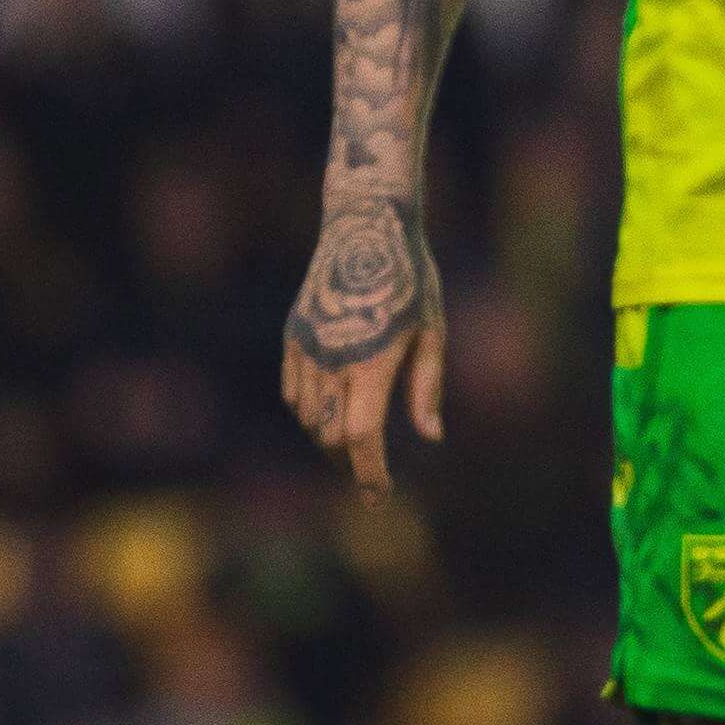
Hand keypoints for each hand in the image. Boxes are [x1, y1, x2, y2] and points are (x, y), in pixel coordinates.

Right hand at [281, 194, 443, 495]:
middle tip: (370, 471)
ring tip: (352, 440)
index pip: (362, 436)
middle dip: (350, 461)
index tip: (379, 497)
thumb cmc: (411, 279)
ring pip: (308, 418)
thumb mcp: (432, 331)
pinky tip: (329, 411)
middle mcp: (332, 359)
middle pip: (331, 436)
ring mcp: (307, 347)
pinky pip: (293, 392)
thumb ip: (426, 387)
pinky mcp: (293, 336)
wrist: (365, 226)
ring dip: (327, 438)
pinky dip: (309, 412)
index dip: (369, 474)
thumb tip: (431, 437)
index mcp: (371, 361)